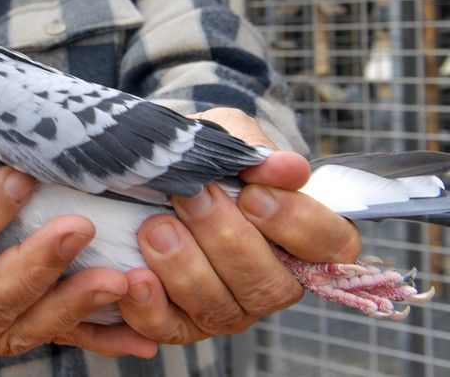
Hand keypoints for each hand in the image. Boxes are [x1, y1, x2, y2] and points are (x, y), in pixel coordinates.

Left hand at [118, 108, 361, 343]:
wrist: (150, 166)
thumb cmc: (203, 155)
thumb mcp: (228, 135)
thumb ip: (255, 151)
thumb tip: (290, 168)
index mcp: (302, 238)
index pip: (330, 245)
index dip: (297, 224)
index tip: (254, 194)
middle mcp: (272, 282)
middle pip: (270, 285)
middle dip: (227, 240)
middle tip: (191, 197)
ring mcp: (229, 308)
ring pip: (221, 309)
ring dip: (186, 268)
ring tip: (154, 227)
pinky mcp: (181, 324)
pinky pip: (170, 329)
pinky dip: (150, 307)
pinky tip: (134, 276)